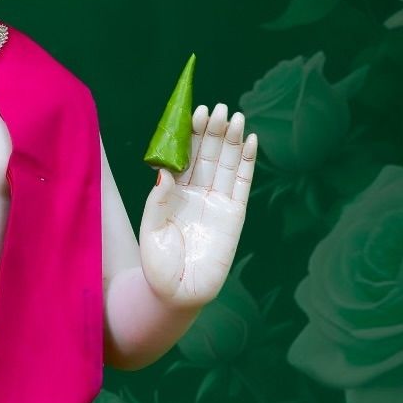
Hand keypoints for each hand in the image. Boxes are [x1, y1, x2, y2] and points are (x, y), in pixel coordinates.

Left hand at [139, 101, 257, 309]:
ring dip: (232, 140)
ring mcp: (217, 201)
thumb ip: (157, 201)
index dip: (190, 135)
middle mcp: (196, 192)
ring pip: (226, 163)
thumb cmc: (158, 266)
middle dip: (212, 131)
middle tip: (218, 108)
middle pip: (207, 154)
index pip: (184, 156)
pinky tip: (250, 141)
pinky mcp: (234, 214)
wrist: (178, 294)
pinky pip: (243, 183)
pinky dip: (248, 162)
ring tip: (236, 117)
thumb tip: (164, 171)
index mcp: (173, 192)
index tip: (195, 113)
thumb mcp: (151, 230)